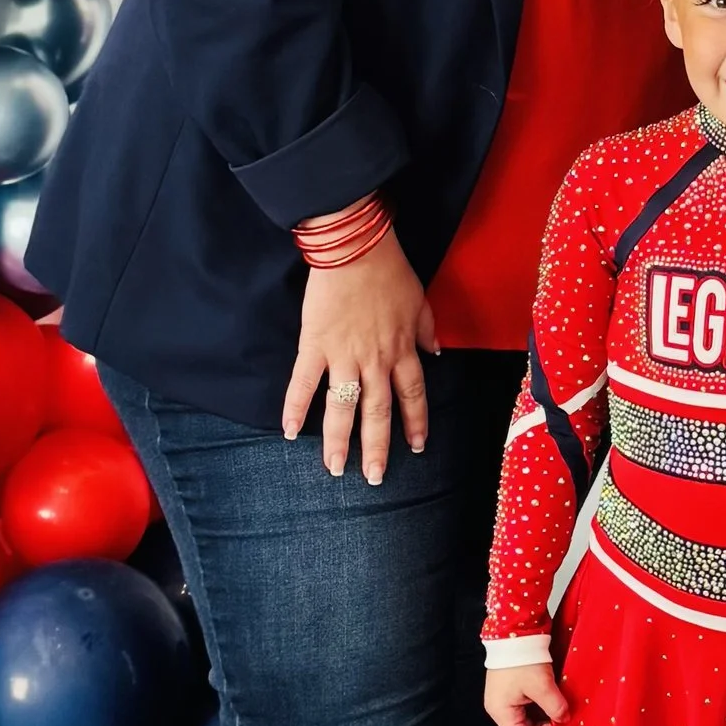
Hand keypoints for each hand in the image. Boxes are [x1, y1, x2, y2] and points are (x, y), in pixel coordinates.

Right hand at [282, 232, 439, 481]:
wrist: (356, 248)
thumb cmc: (389, 270)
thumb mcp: (419, 300)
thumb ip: (427, 330)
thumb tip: (436, 351)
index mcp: (402, 349)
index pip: (412, 395)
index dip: (415, 422)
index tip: (416, 447)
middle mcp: (375, 360)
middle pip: (377, 412)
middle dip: (376, 448)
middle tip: (372, 477)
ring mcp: (344, 355)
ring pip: (343, 407)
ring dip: (338, 441)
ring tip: (335, 468)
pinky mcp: (315, 345)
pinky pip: (304, 382)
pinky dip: (295, 407)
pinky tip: (289, 431)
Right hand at [485, 658, 566, 725]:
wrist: (514, 631)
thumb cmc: (523, 658)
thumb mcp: (542, 685)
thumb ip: (555, 706)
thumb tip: (564, 719)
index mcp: (501, 712)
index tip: (554, 724)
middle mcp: (498, 709)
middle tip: (558, 716)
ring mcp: (503, 699)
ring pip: (525, 719)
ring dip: (541, 716)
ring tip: (555, 706)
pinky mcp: (510, 689)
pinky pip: (525, 706)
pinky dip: (538, 706)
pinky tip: (549, 697)